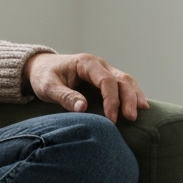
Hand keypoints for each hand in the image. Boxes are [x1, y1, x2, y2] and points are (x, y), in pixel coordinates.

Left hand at [23, 52, 148, 122]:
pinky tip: (140, 107)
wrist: (42, 68)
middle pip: (122, 80)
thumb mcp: (48, 87)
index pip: (106, 80)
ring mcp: (105, 71)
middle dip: (128, 99)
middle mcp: (99, 65)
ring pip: (127, 81)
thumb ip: (64, 96)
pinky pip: (123, 86)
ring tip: (141, 113)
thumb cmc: (44, 76)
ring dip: (135, 97)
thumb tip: (83, 108)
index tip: (111, 118)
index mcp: (86, 63)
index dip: (111, 99)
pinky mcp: (106, 80)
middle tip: (131, 118)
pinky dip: (132, 95)